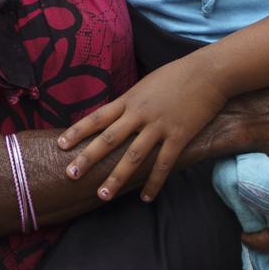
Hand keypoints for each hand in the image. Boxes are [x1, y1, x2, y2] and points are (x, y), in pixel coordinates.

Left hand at [58, 56, 230, 201]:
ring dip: (116, 177)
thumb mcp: (145, 85)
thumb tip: (115, 116)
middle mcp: (139, 114)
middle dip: (87, 158)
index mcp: (129, 100)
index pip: (97, 118)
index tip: (60, 145)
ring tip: (102, 195)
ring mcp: (159, 126)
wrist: (208, 72)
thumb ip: (130, 103)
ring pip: (133, 156)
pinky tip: (145, 197)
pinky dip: (154, 182)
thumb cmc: (176, 76)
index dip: (77, 132)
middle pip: (108, 139)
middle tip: (70, 174)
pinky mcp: (179, 136)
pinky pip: (163, 164)